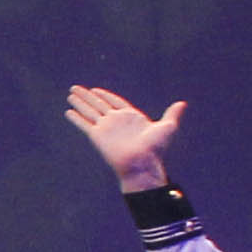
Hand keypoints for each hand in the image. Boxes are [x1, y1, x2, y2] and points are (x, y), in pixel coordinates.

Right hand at [61, 83, 183, 194]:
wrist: (142, 162)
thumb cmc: (155, 148)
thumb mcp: (167, 126)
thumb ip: (172, 114)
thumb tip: (183, 103)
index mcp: (131, 117)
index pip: (115, 102)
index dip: (105, 95)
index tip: (95, 90)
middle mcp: (116, 121)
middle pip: (98, 104)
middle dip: (87, 96)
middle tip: (75, 88)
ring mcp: (106, 128)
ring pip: (89, 111)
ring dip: (80, 103)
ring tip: (70, 94)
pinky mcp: (97, 135)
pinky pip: (84, 124)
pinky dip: (76, 118)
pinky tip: (68, 112)